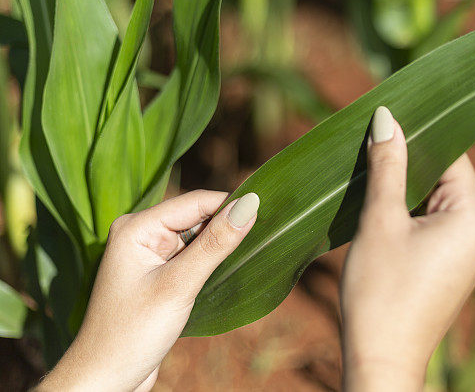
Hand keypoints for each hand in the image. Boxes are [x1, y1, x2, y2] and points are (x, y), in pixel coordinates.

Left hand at [37, 190, 259, 391]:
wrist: (104, 380)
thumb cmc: (131, 334)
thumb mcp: (179, 286)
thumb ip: (215, 244)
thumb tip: (250, 204)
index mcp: (137, 227)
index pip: (197, 202)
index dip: (232, 206)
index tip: (268, 214)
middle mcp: (141, 234)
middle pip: (199, 216)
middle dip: (227, 228)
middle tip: (260, 242)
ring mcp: (149, 254)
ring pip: (199, 237)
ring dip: (220, 248)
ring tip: (242, 262)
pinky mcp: (158, 274)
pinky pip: (193, 256)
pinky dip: (211, 263)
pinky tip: (225, 274)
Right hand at [341, 107, 474, 390]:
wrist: (383, 359)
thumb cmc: (381, 292)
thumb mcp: (380, 220)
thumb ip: (388, 165)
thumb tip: (387, 118)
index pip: (449, 153)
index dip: (414, 137)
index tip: (381, 125)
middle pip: (445, 175)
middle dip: (408, 166)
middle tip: (368, 156)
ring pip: (438, 199)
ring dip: (407, 191)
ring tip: (372, 187)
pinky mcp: (461, 264)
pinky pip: (439, 222)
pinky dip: (413, 214)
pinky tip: (384, 215)